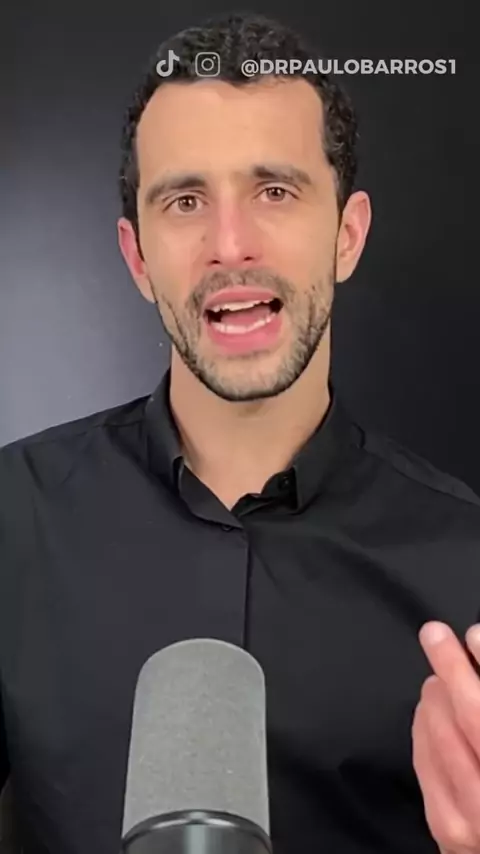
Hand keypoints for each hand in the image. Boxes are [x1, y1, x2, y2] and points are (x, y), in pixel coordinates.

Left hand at [413, 621, 479, 852]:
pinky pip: (425, 761)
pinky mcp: (447, 827)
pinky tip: (429, 710)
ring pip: (443, 734)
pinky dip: (424, 726)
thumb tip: (477, 651)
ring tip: (438, 675)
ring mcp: (475, 817)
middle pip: (473, 714)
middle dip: (451, 666)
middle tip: (436, 634)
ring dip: (436, 695)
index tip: (474, 634)